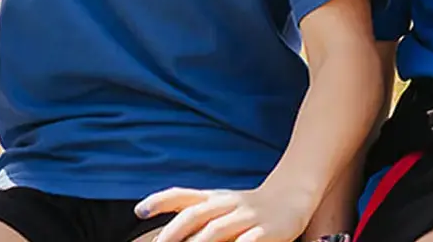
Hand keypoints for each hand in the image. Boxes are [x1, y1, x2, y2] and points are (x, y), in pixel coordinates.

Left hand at [142, 184, 311, 241]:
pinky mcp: (267, 230)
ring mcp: (247, 217)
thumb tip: (151, 220)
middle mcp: (227, 204)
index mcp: (213, 198)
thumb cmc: (247, 206)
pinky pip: (250, 240)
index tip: (139, 211)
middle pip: (195, 214)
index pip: (182, 196)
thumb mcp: (219, 203)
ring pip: (217, 229)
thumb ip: (191, 209)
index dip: (160, 201)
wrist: (292, 195)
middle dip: (173, 233)